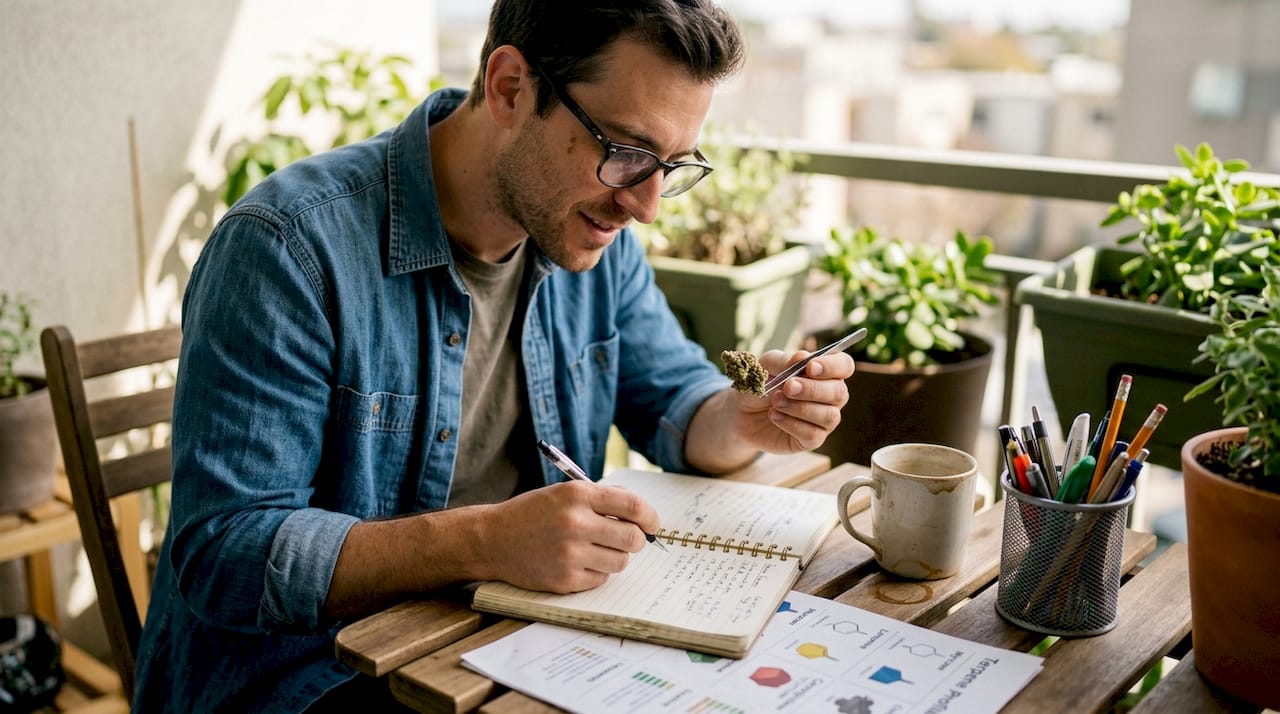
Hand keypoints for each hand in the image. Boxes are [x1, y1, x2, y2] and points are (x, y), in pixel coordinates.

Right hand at [477, 481, 659, 592]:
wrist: (492, 539)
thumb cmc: (533, 514)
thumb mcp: (565, 493)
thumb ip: (603, 499)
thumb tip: (643, 515)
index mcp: (578, 495)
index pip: (633, 505)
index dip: (650, 517)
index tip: (652, 524)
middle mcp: (575, 523)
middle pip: (633, 538)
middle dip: (635, 540)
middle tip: (627, 539)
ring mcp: (570, 554)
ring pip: (620, 561)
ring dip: (615, 557)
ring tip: (595, 550)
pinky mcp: (565, 579)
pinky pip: (601, 579)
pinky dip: (596, 572)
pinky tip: (577, 562)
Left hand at [735, 348, 854, 452]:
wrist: (742, 412)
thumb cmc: (761, 384)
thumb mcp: (766, 366)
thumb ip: (784, 360)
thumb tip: (803, 357)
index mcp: (825, 372)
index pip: (844, 366)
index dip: (832, 366)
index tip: (810, 367)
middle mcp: (830, 396)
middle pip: (839, 392)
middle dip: (812, 389)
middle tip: (787, 387)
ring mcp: (823, 419)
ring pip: (828, 416)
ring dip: (800, 408)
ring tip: (776, 402)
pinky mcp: (812, 439)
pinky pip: (813, 434)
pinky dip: (792, 424)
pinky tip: (775, 416)